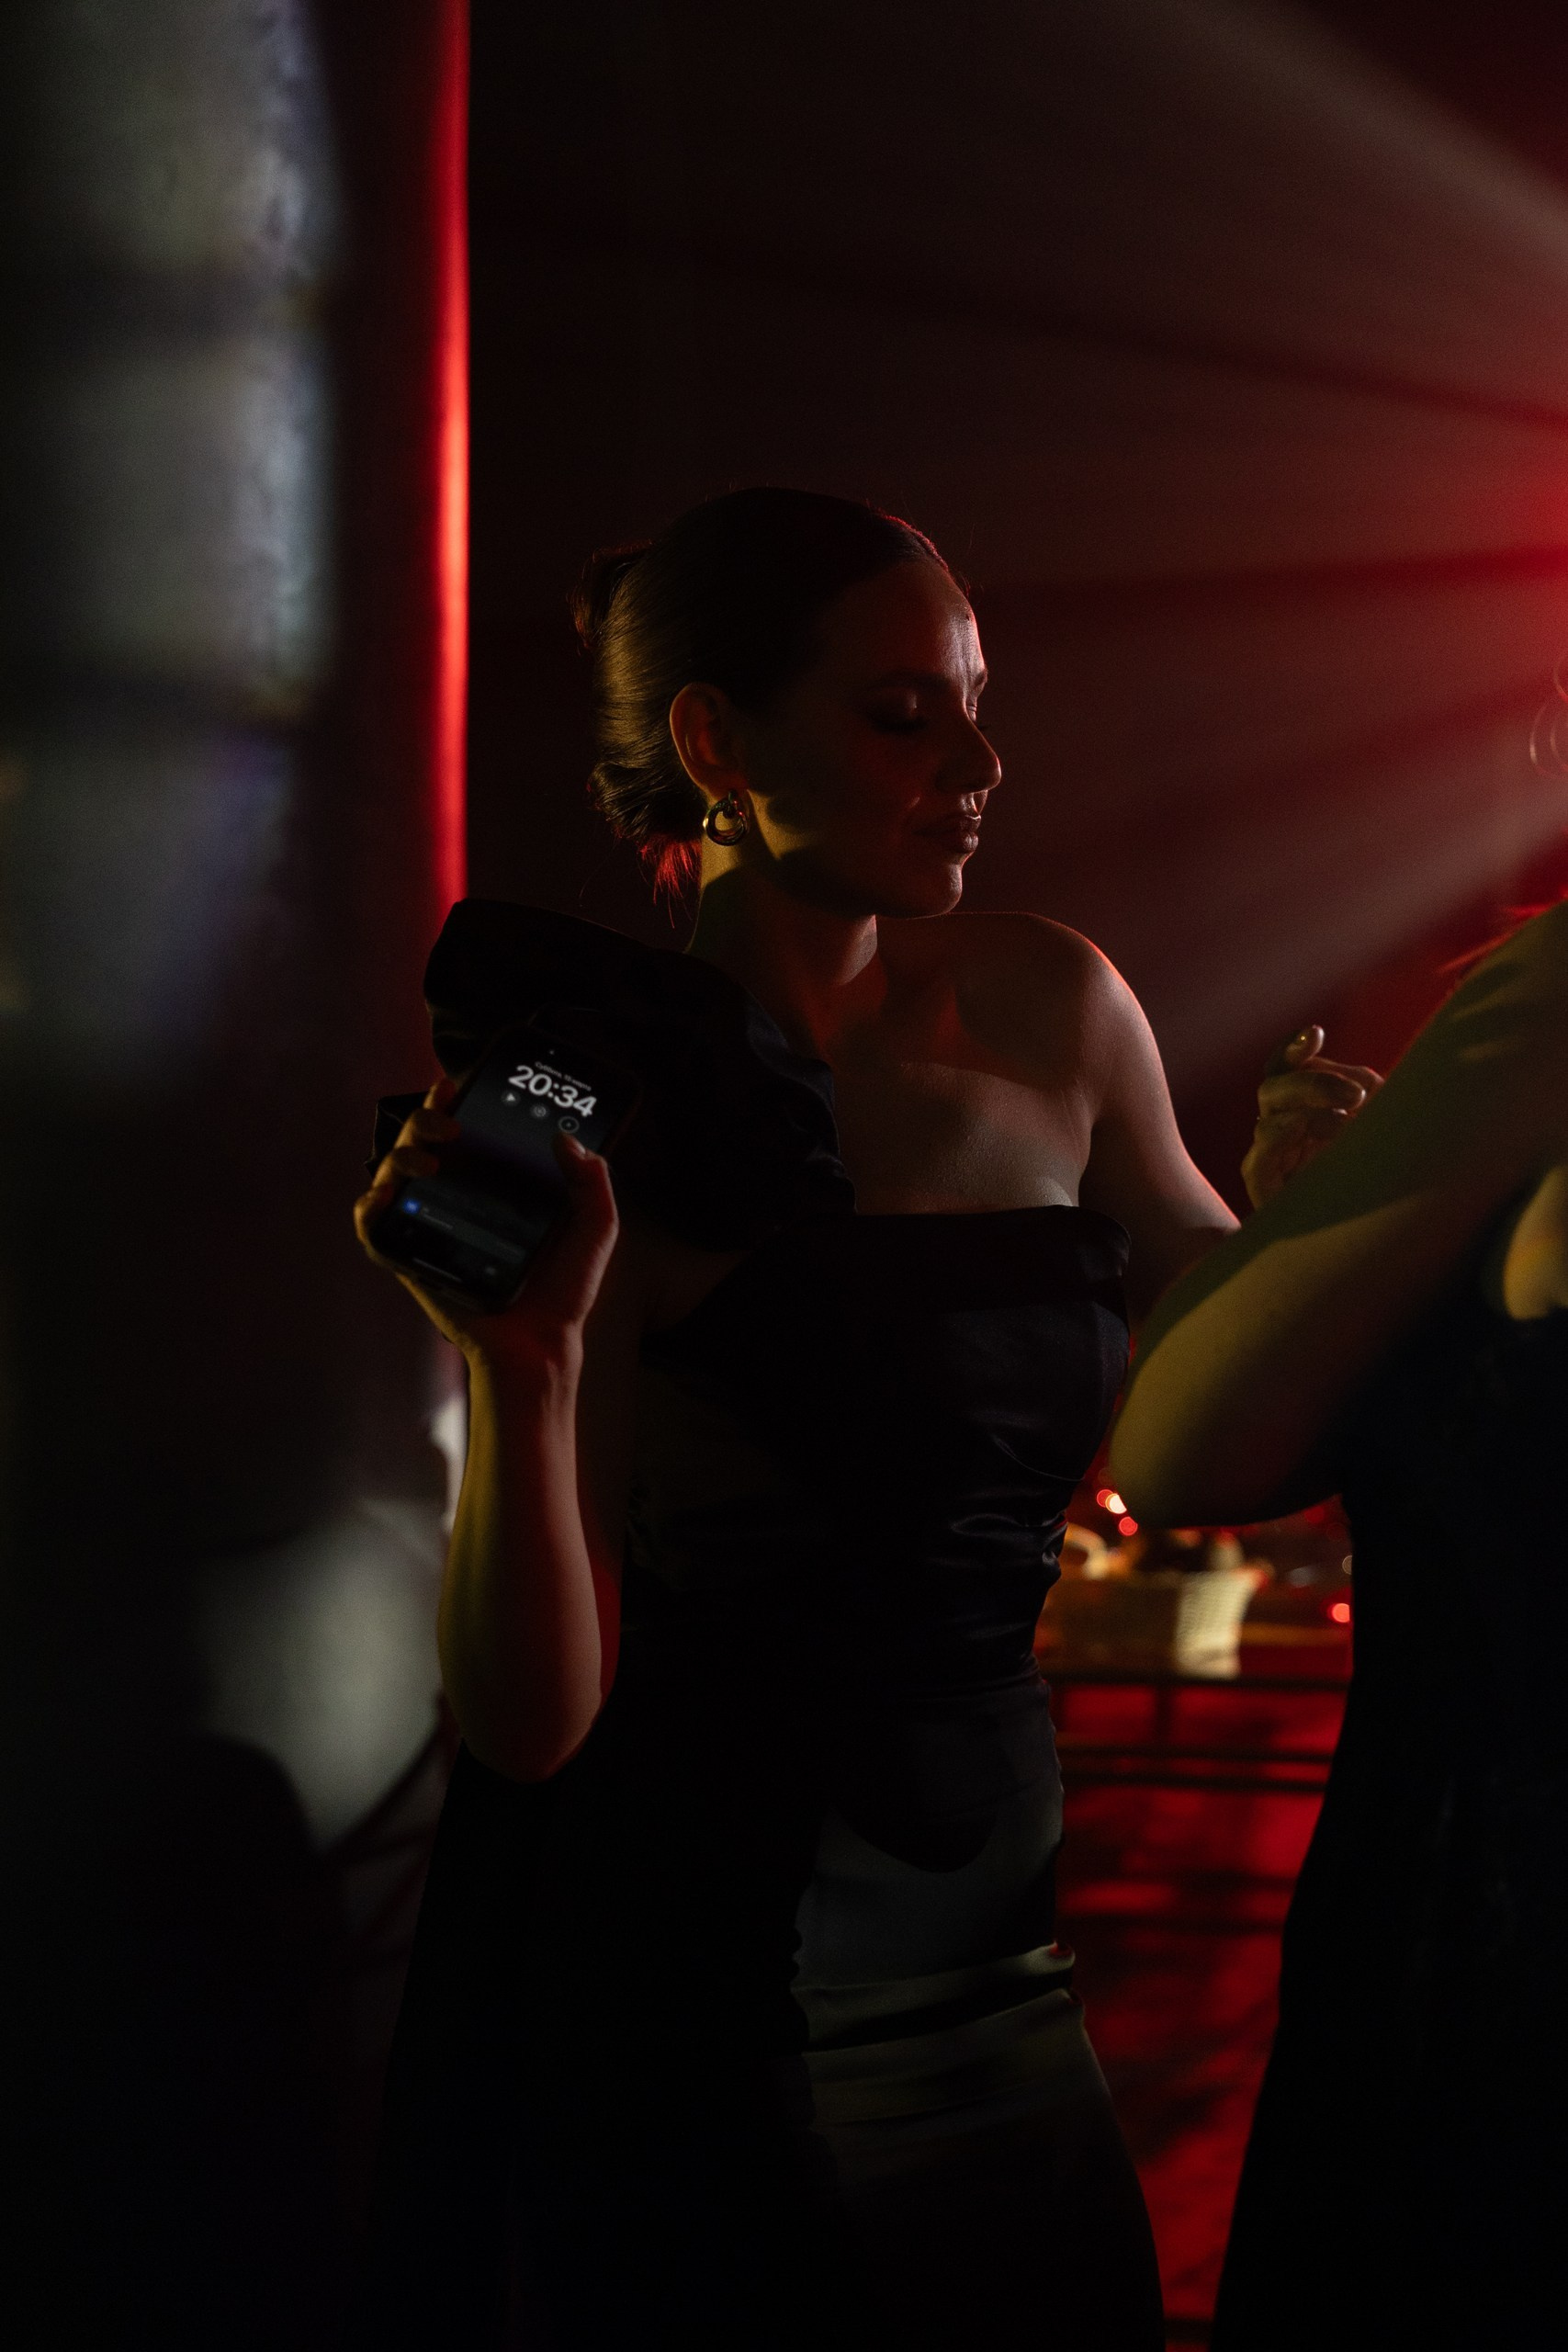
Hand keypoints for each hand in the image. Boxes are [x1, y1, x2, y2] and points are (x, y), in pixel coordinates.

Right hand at [353, 1078, 620, 1371]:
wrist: (542, 1342)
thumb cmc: (564, 1289)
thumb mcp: (593, 1227)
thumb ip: (593, 1182)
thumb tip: (567, 1141)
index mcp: (494, 1185)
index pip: (462, 1131)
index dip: (448, 1103)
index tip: (456, 1086)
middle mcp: (457, 1199)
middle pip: (420, 1143)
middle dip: (424, 1120)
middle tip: (451, 1127)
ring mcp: (430, 1228)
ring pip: (391, 1176)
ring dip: (399, 1157)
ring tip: (428, 1163)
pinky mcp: (412, 1260)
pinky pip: (375, 1230)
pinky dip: (369, 1210)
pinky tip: (383, 1198)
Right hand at [1241, 1026, 1383, 1208]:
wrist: (1375, 1248)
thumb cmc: (1384, 1183)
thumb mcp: (1380, 1128)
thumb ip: (1363, 1096)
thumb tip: (1354, 1075)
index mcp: (1304, 1111)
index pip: (1285, 1070)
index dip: (1293, 1050)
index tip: (1316, 1034)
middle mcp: (1283, 1131)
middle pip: (1275, 1087)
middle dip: (1314, 1081)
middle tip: (1358, 1094)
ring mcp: (1272, 1160)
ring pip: (1268, 1115)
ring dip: (1309, 1108)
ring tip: (1351, 1121)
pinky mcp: (1266, 1189)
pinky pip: (1258, 1158)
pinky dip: (1280, 1137)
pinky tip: (1314, 1131)